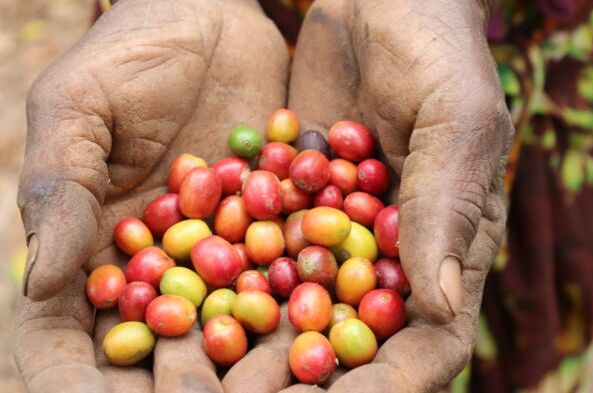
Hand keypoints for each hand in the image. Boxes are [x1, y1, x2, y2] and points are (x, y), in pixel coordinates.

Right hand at [14, 0, 287, 390]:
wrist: (210, 14)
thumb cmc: (128, 54)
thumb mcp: (78, 108)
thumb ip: (61, 188)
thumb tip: (41, 282)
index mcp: (101, 246)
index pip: (71, 329)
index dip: (71, 374)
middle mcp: (169, 263)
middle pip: (162, 345)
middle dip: (179, 383)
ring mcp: (232, 249)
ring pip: (236, 320)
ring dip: (252, 356)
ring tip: (276, 380)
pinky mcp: (286, 222)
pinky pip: (298, 269)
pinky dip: (312, 297)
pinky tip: (333, 322)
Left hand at [224, 0, 512, 391]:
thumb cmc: (438, 47)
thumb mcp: (456, 115)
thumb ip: (447, 204)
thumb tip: (442, 305)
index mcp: (451, 242)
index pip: (435, 338)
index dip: (397, 381)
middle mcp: (394, 250)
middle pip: (363, 340)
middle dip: (320, 378)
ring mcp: (339, 230)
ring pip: (306, 306)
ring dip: (266, 342)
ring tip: (215, 365)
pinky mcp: (293, 200)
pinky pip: (264, 251)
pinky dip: (233, 279)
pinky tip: (187, 299)